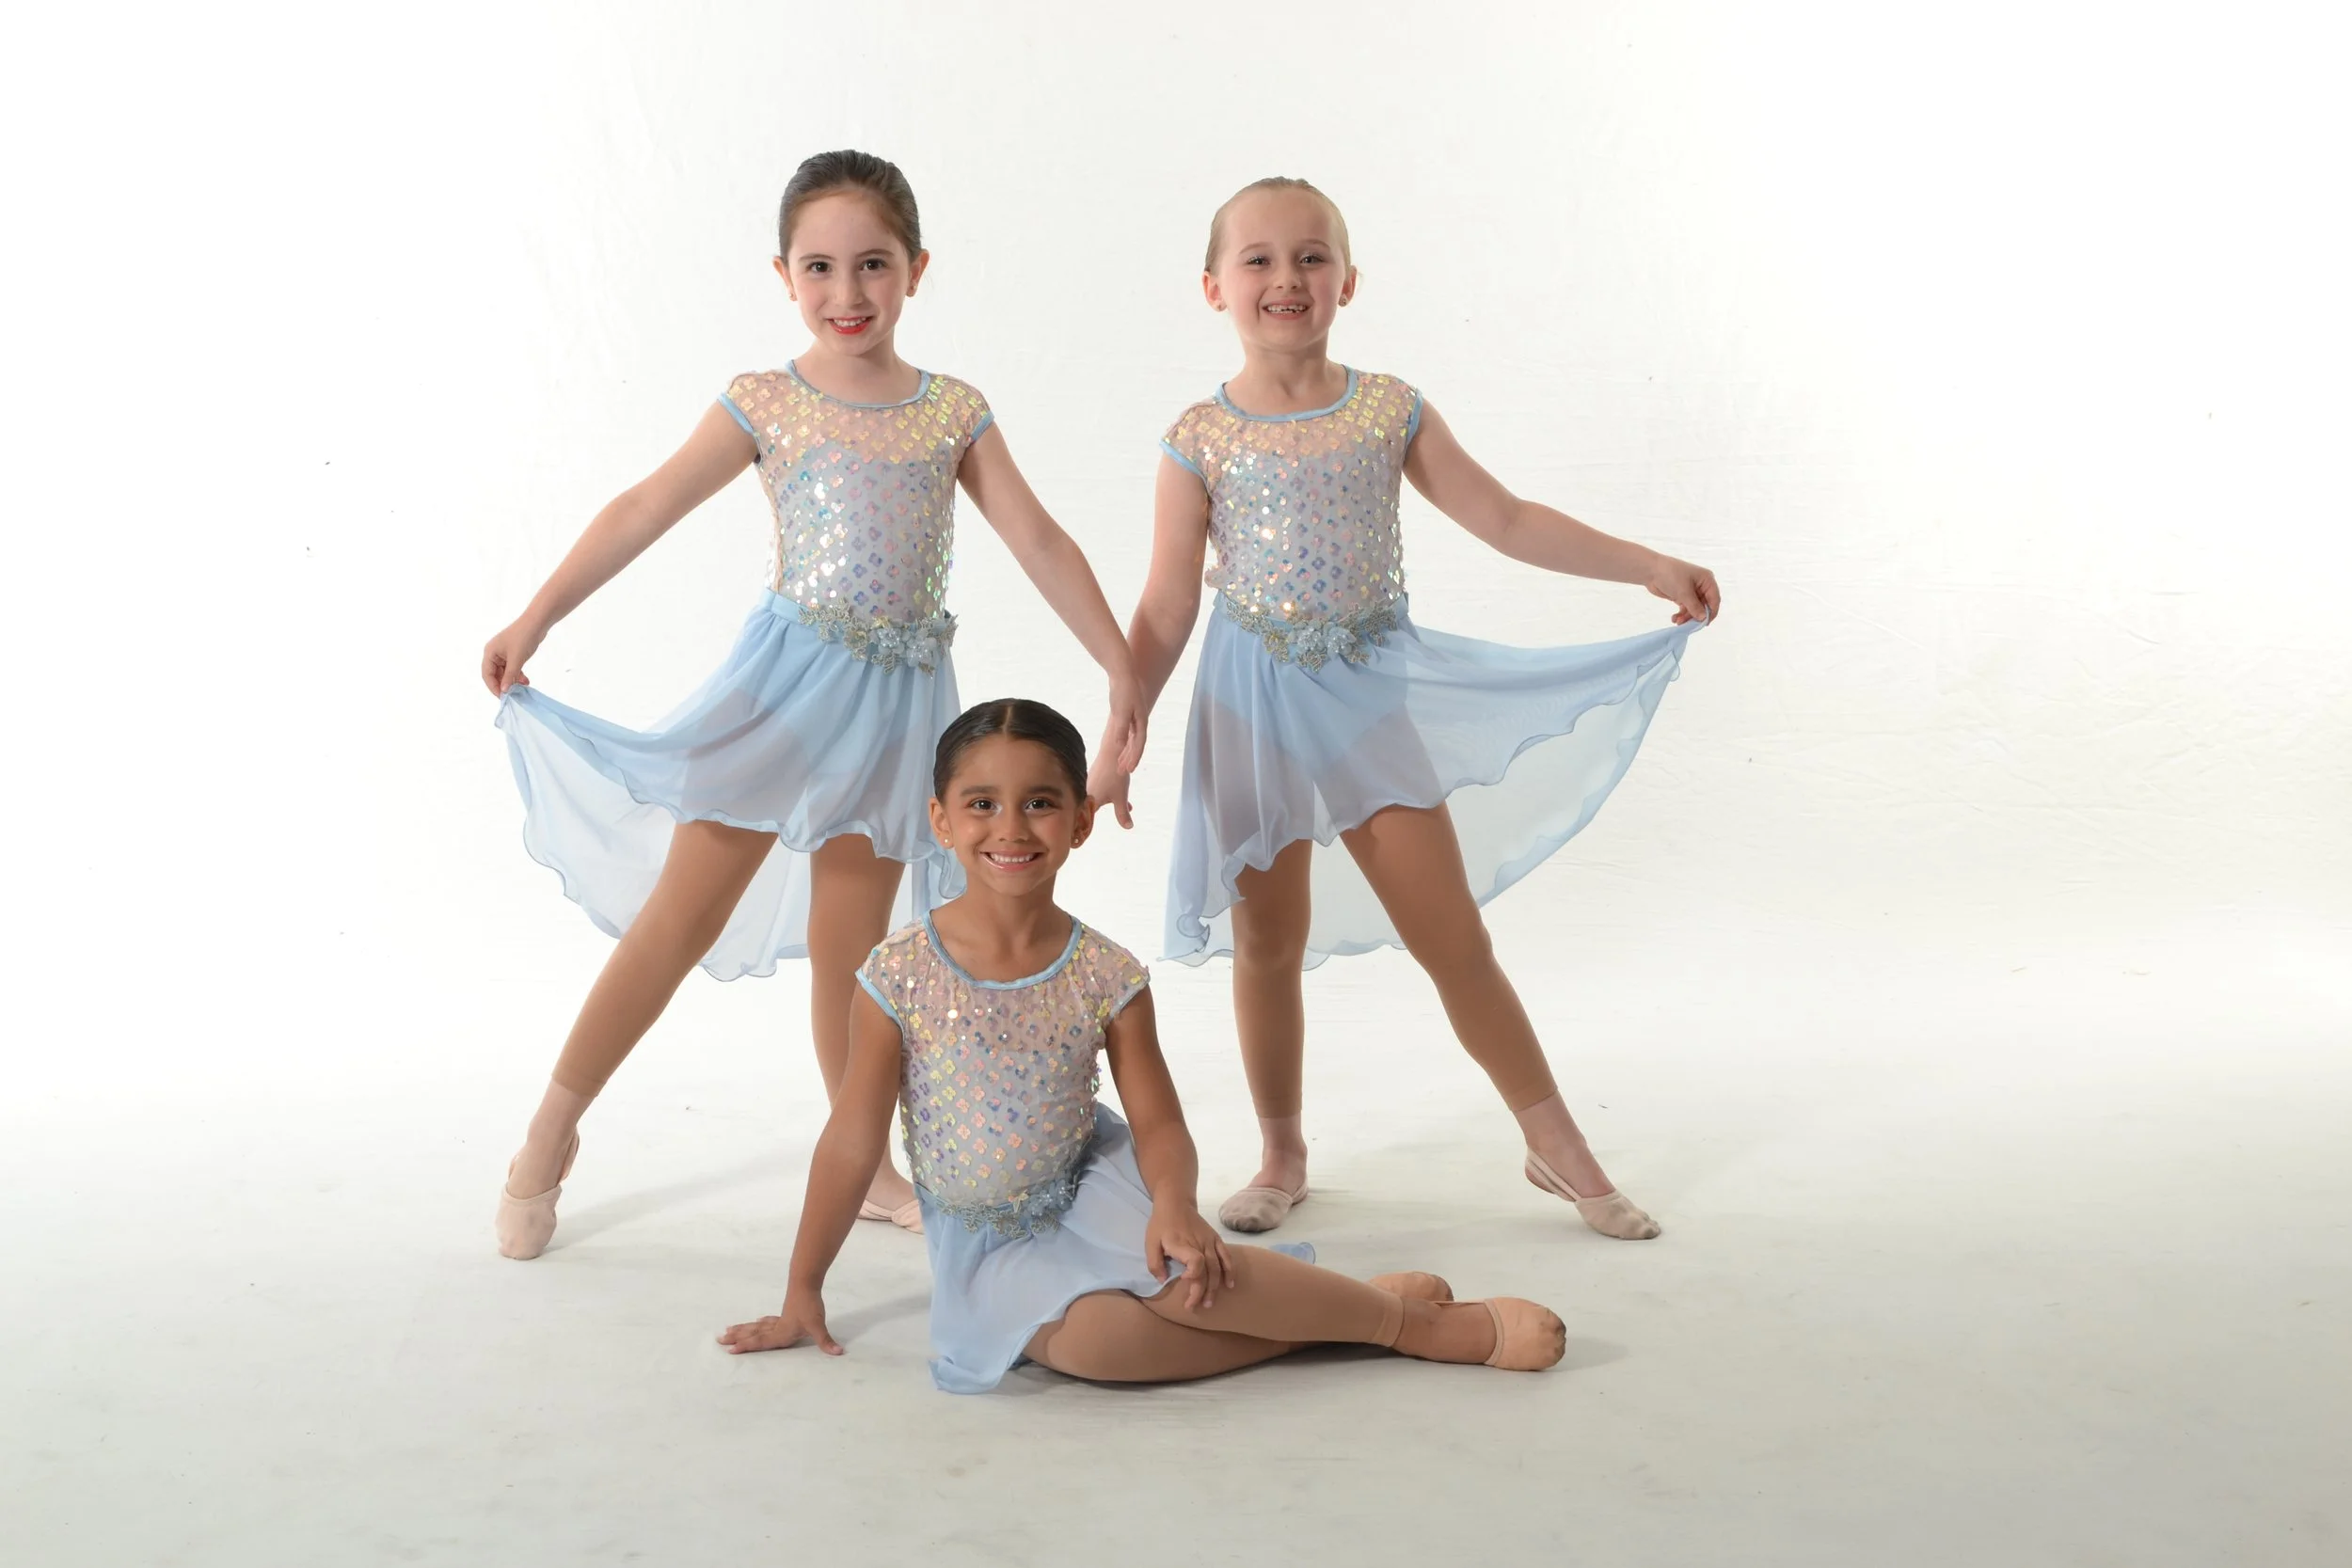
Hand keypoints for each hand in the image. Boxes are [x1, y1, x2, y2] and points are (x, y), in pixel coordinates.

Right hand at [481, 617, 546, 695]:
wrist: (537, 623)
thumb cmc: (523, 638)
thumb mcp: (516, 659)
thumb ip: (509, 676)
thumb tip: (504, 691)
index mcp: (490, 653)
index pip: (487, 675)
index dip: (494, 687)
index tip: (503, 697)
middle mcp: (494, 653)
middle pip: (495, 674)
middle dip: (504, 684)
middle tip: (513, 695)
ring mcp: (503, 653)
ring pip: (505, 672)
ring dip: (512, 680)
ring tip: (522, 688)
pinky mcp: (513, 653)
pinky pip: (512, 667)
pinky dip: (517, 674)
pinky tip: (525, 681)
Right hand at [716, 1286, 840, 1355]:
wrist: (806, 1282)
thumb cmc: (810, 1305)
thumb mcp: (818, 1325)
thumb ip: (826, 1341)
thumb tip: (838, 1353)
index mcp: (781, 1333)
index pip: (761, 1342)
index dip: (746, 1346)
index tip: (730, 1350)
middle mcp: (777, 1327)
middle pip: (753, 1333)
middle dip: (737, 1338)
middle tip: (719, 1339)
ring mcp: (779, 1319)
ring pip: (757, 1326)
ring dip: (743, 1329)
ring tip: (728, 1330)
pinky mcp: (784, 1312)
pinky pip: (767, 1320)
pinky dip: (760, 1322)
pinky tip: (757, 1320)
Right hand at [1087, 757, 1133, 830]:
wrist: (1112, 752)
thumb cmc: (1115, 776)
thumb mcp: (1121, 798)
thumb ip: (1123, 814)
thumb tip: (1129, 828)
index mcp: (1088, 800)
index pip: (1083, 819)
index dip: (1083, 828)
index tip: (1080, 838)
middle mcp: (1084, 792)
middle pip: (1089, 810)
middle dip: (1098, 817)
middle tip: (1102, 826)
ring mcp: (1088, 784)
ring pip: (1097, 799)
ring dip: (1109, 805)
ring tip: (1130, 806)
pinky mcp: (1093, 777)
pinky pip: (1099, 791)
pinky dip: (1109, 795)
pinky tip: (1125, 795)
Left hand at [1102, 675, 1145, 776]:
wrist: (1122, 672)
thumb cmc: (1122, 690)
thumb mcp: (1120, 711)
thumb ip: (1120, 729)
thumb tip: (1119, 746)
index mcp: (1141, 721)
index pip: (1139, 744)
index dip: (1134, 758)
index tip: (1129, 770)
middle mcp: (1140, 721)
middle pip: (1136, 744)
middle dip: (1130, 758)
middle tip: (1122, 772)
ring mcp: (1135, 717)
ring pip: (1132, 739)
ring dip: (1126, 752)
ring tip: (1120, 764)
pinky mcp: (1129, 713)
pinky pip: (1128, 732)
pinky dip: (1124, 741)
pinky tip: (1119, 747)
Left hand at [1145, 1201, 1233, 1310]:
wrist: (1175, 1203)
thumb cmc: (1161, 1224)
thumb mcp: (1150, 1242)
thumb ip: (1154, 1263)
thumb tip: (1163, 1280)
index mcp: (1182, 1244)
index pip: (1196, 1261)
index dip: (1194, 1274)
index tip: (1185, 1280)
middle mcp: (1199, 1243)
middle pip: (1207, 1271)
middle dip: (1201, 1292)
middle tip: (1194, 1306)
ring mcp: (1209, 1242)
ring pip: (1217, 1268)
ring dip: (1214, 1287)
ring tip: (1208, 1303)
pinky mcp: (1216, 1239)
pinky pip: (1226, 1256)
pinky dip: (1230, 1271)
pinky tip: (1229, 1285)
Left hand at [1644, 555, 1720, 625]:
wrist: (1650, 571)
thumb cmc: (1670, 575)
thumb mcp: (1684, 592)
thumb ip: (1695, 607)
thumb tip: (1704, 618)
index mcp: (1707, 580)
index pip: (1714, 599)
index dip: (1711, 612)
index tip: (1704, 624)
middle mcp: (1701, 586)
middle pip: (1704, 606)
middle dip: (1695, 616)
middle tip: (1686, 624)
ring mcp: (1691, 591)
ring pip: (1694, 609)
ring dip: (1687, 617)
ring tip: (1677, 621)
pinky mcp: (1682, 596)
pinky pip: (1686, 609)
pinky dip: (1681, 615)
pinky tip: (1675, 619)